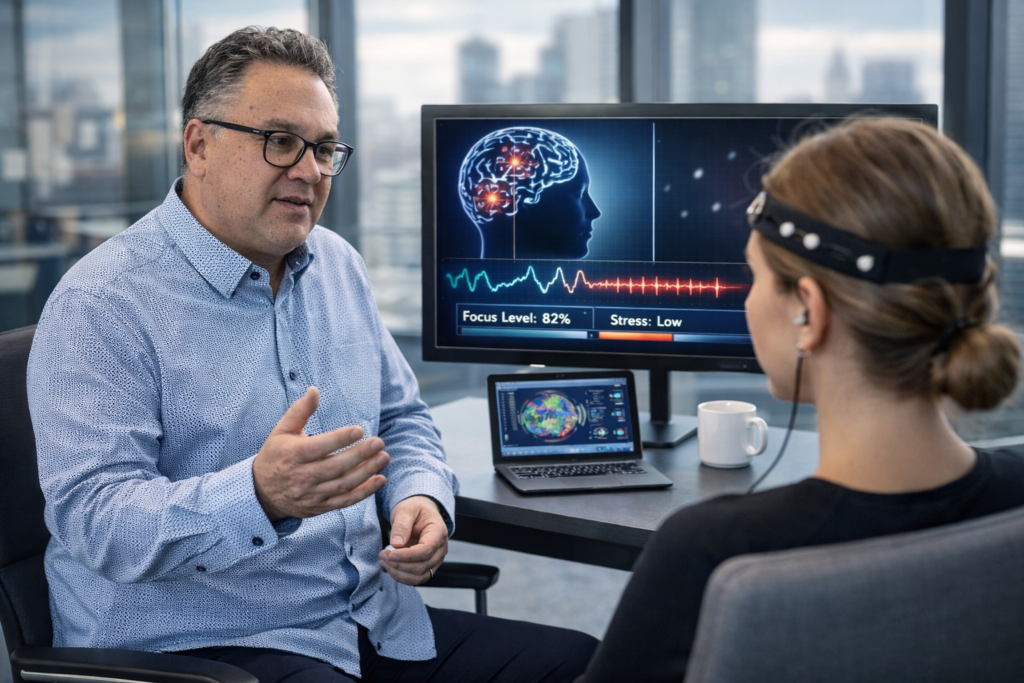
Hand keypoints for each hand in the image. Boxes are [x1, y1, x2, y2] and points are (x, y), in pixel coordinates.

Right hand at [252, 386, 389, 520]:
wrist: (262, 493)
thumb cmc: (276, 455)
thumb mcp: (281, 431)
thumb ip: (300, 411)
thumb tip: (314, 390)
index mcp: (293, 455)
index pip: (318, 447)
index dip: (339, 439)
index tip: (359, 429)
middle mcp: (302, 476)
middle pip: (335, 467)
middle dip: (360, 455)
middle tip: (379, 442)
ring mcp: (312, 494)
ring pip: (343, 485)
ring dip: (366, 472)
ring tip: (384, 457)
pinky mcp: (320, 506)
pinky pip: (344, 501)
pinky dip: (364, 493)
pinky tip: (380, 480)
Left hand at [378, 496, 448, 585]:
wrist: (420, 512)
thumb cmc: (415, 509)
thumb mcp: (406, 510)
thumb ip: (402, 525)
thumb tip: (396, 544)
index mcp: (438, 532)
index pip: (426, 550)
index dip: (407, 556)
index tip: (390, 555)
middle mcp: (441, 548)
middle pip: (422, 566)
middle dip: (399, 564)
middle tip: (382, 555)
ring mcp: (436, 559)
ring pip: (420, 576)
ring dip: (399, 573)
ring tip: (384, 561)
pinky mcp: (428, 565)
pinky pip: (416, 578)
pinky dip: (401, 576)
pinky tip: (390, 566)